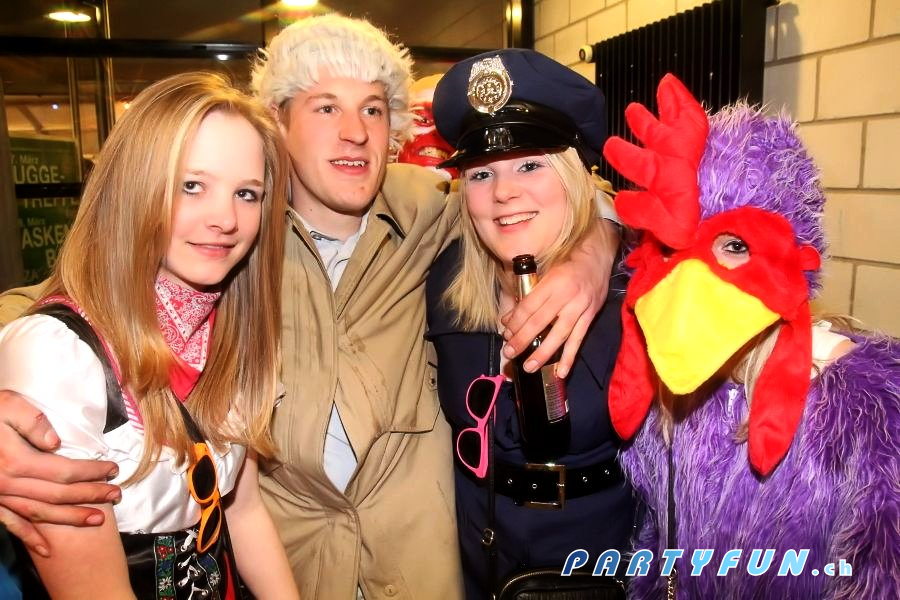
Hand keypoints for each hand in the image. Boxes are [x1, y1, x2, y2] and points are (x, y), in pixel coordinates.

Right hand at [0, 390, 120, 556]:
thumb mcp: (7, 405)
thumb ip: (32, 421)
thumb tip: (56, 442)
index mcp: (17, 460)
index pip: (65, 471)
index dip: (92, 472)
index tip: (112, 469)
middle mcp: (8, 484)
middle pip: (58, 495)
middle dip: (90, 496)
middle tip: (116, 495)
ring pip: (40, 513)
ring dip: (70, 518)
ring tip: (97, 519)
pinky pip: (11, 524)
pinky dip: (29, 537)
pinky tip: (46, 548)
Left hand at [501, 219, 617, 376]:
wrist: (598, 258)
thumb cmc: (567, 264)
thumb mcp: (546, 272)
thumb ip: (529, 294)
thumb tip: (509, 318)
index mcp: (553, 282)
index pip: (529, 306)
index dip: (515, 322)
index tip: (505, 332)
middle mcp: (567, 296)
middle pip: (540, 322)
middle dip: (522, 339)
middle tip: (508, 353)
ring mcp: (580, 308)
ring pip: (559, 335)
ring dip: (542, 353)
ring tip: (528, 367)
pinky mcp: (590, 317)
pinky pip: (578, 341)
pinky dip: (569, 358)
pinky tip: (561, 372)